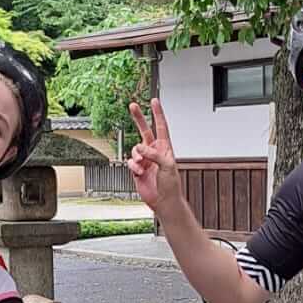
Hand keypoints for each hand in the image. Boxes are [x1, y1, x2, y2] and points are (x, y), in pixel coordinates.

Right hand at [127, 98, 183, 213]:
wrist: (164, 201)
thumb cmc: (171, 185)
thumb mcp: (167, 166)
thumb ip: (154, 154)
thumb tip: (140, 148)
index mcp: (165, 148)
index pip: (161, 126)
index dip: (157, 113)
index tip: (154, 101)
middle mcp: (154, 151)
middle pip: (144, 130)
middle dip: (138, 118)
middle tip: (132, 106)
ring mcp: (145, 160)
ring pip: (135, 149)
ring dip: (137, 156)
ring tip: (142, 165)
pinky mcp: (137, 169)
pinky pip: (131, 162)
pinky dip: (134, 167)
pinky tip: (140, 172)